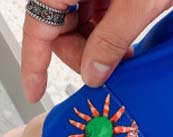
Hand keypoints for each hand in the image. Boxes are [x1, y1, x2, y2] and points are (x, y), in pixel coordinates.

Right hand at [22, 0, 172, 102]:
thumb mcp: (138, 1)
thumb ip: (112, 39)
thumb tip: (93, 73)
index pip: (37, 27)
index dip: (34, 64)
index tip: (34, 91)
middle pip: (58, 26)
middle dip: (80, 55)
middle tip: (105, 72)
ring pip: (77, 19)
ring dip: (96, 44)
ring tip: (123, 56)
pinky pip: (94, 7)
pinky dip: (106, 27)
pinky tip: (124, 38)